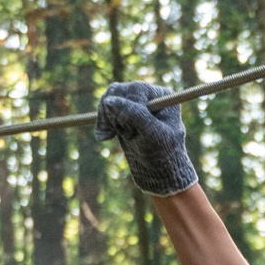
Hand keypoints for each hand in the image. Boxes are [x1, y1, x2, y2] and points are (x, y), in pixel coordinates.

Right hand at [95, 81, 198, 196]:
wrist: (157, 174)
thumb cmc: (161, 155)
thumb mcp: (151, 135)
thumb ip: (134, 115)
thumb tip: (109, 100)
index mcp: (162, 96)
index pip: (135, 90)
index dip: (127, 109)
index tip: (131, 131)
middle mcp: (149, 95)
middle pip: (119, 91)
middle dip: (115, 114)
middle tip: (117, 135)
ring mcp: (135, 104)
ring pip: (109, 98)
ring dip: (107, 118)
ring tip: (112, 136)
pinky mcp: (123, 114)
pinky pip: (105, 108)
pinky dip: (102, 122)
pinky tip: (105, 137)